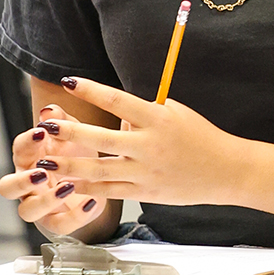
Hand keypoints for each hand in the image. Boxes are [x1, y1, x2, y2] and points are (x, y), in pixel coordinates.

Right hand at [0, 104, 108, 236]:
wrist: (95, 182)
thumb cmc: (76, 155)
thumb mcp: (73, 135)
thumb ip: (63, 121)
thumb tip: (50, 109)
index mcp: (30, 160)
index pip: (19, 150)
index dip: (26, 142)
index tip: (41, 133)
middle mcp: (29, 185)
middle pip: (7, 188)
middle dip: (21, 180)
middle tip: (41, 171)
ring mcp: (40, 205)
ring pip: (28, 211)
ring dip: (45, 201)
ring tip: (67, 187)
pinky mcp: (58, 221)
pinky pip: (61, 225)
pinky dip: (76, 216)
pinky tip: (92, 202)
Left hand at [19, 77, 248, 207]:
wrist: (227, 171)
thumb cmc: (202, 138)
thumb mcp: (176, 114)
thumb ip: (144, 113)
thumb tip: (115, 113)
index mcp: (158, 119)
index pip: (117, 101)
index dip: (90, 90)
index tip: (68, 82)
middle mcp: (149, 145)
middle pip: (101, 138)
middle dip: (70, 132)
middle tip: (47, 125)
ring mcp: (146, 171)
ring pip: (99, 169)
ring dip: (69, 164)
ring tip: (46, 161)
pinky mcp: (146, 192)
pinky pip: (110, 191)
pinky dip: (88, 188)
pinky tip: (69, 184)